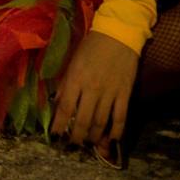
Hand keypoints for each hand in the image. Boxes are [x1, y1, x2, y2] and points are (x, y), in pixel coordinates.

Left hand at [52, 30, 138, 154]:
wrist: (118, 33)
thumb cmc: (92, 45)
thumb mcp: (73, 61)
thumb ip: (66, 83)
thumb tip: (58, 103)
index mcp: (76, 78)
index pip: (65, 108)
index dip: (59, 125)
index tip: (55, 137)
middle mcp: (92, 88)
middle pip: (83, 120)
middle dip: (76, 137)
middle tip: (73, 145)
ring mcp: (110, 92)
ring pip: (100, 122)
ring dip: (94, 137)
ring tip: (89, 144)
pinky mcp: (125, 93)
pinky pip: (120, 117)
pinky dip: (116, 131)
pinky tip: (111, 140)